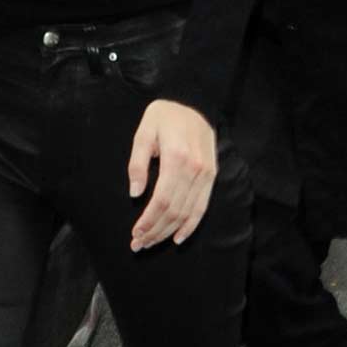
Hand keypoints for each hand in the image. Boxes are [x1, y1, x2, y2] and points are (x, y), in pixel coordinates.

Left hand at [126, 98, 217, 249]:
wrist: (193, 102)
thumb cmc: (163, 117)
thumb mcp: (143, 133)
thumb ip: (137, 163)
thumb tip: (136, 194)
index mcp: (176, 158)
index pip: (162, 200)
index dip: (149, 221)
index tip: (135, 233)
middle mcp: (195, 169)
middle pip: (175, 210)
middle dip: (155, 231)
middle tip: (138, 244)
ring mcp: (206, 174)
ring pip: (188, 212)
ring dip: (169, 231)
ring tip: (151, 242)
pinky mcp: (212, 176)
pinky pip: (202, 206)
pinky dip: (191, 225)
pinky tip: (178, 237)